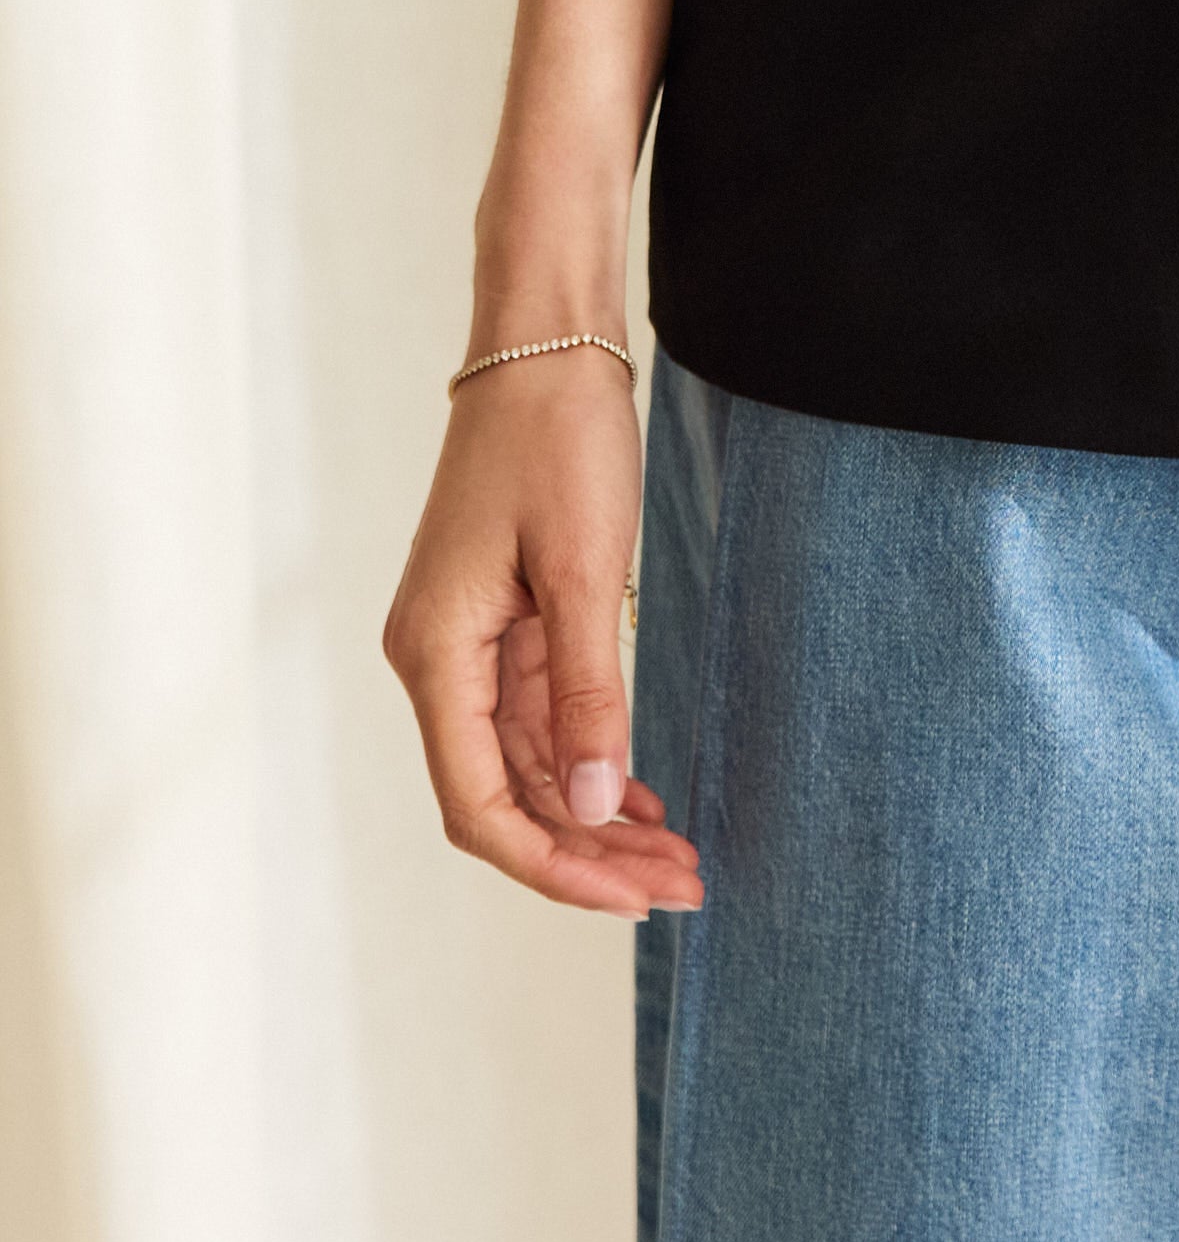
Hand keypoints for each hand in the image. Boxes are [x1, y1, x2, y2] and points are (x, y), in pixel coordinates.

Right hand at [381, 351, 702, 915]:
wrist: (546, 345)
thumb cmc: (559, 439)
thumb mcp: (584, 567)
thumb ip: (586, 692)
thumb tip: (590, 808)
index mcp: (434, 656)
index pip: (480, 805)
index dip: (552, 865)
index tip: (632, 896)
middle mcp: (436, 662)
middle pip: (505, 799)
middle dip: (588, 854)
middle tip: (682, 887)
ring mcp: (468, 646)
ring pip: (528, 767)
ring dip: (595, 816)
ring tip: (677, 855)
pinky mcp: (503, 624)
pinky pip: (541, 721)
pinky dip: (591, 762)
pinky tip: (640, 798)